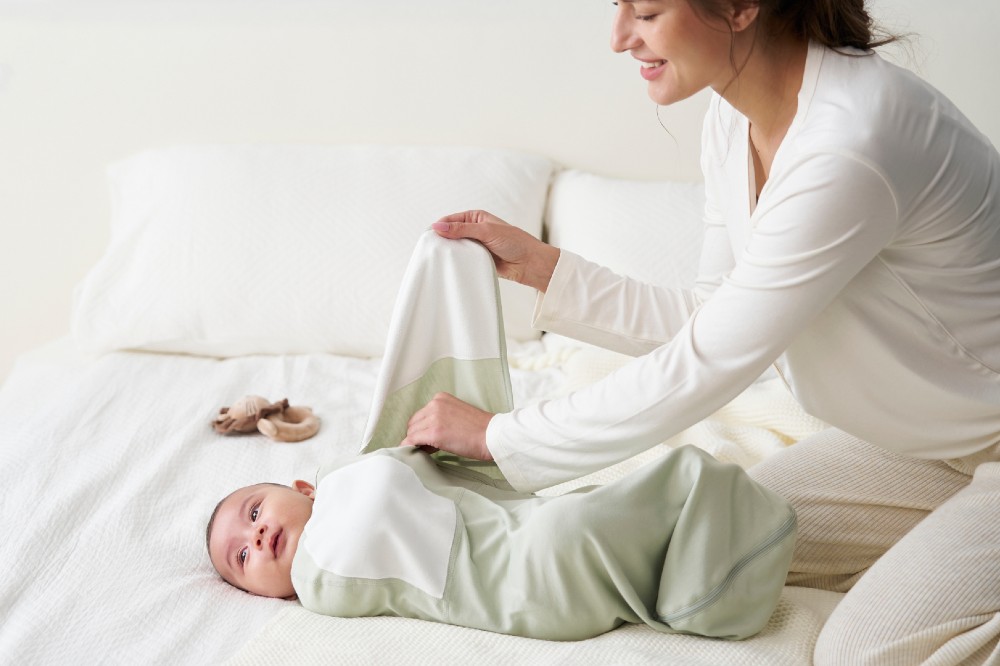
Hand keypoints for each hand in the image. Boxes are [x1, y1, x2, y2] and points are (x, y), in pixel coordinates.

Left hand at [400, 392, 494, 460]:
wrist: (492, 436)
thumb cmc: (480, 429)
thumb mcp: (457, 414)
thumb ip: (440, 417)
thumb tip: (424, 433)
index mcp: (440, 398)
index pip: (421, 414)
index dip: (424, 428)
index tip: (431, 437)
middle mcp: (434, 405)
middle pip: (413, 423)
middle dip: (419, 435)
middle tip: (430, 446)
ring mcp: (433, 418)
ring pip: (412, 433)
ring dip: (417, 443)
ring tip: (432, 450)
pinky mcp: (433, 433)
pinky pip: (412, 441)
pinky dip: (411, 447)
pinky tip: (418, 453)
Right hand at [431, 210, 559, 292]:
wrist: (530, 263)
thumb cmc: (514, 242)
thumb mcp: (486, 231)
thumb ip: (461, 229)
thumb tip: (438, 226)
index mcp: (476, 217)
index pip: (451, 219)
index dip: (439, 227)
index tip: (429, 237)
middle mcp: (474, 230)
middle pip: (451, 234)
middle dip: (442, 241)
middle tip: (430, 250)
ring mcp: (476, 245)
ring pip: (456, 248)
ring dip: (450, 253)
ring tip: (439, 259)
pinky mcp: (478, 260)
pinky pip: (463, 260)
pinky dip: (457, 263)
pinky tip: (450, 266)